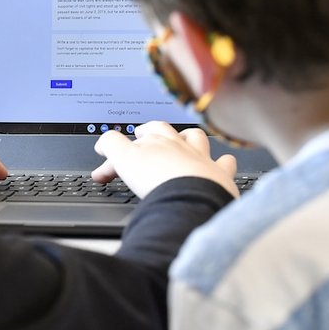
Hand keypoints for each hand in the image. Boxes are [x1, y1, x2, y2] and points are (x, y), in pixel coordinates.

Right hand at [91, 121, 237, 198]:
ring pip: (195, 138)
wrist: (191, 197)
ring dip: (187, 138)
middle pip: (163, 131)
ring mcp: (201, 159)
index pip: (129, 139)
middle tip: (141, 136)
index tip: (104, 155)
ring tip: (180, 141)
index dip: (113, 147)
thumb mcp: (123, 158)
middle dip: (151, 131)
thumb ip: (111, 145)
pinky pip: (225, 162)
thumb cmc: (159, 179)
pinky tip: (222, 162)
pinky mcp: (219, 176)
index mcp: (155, 140)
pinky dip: (223, 162)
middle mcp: (179, 145)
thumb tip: (103, 142)